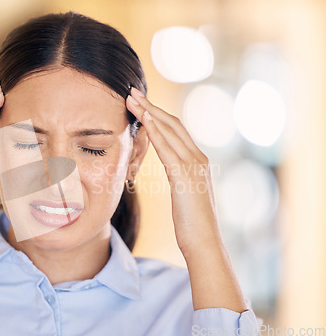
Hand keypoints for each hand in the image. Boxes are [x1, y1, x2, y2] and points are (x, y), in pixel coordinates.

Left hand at [126, 87, 221, 255]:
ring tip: (131, 99)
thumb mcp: (185, 194)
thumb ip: (180, 177)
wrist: (204, 243)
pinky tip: (143, 118)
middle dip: (151, 106)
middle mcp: (198, 158)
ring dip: (149, 112)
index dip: (158, 115)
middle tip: (132, 92)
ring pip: (170, 131)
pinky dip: (155, 131)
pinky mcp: (185, 176)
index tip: (141, 103)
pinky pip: (167, 148)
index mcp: (198, 162)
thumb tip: (172, 170)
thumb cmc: (192, 223)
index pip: (177, 130)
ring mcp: (194, 166)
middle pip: (173, 124)